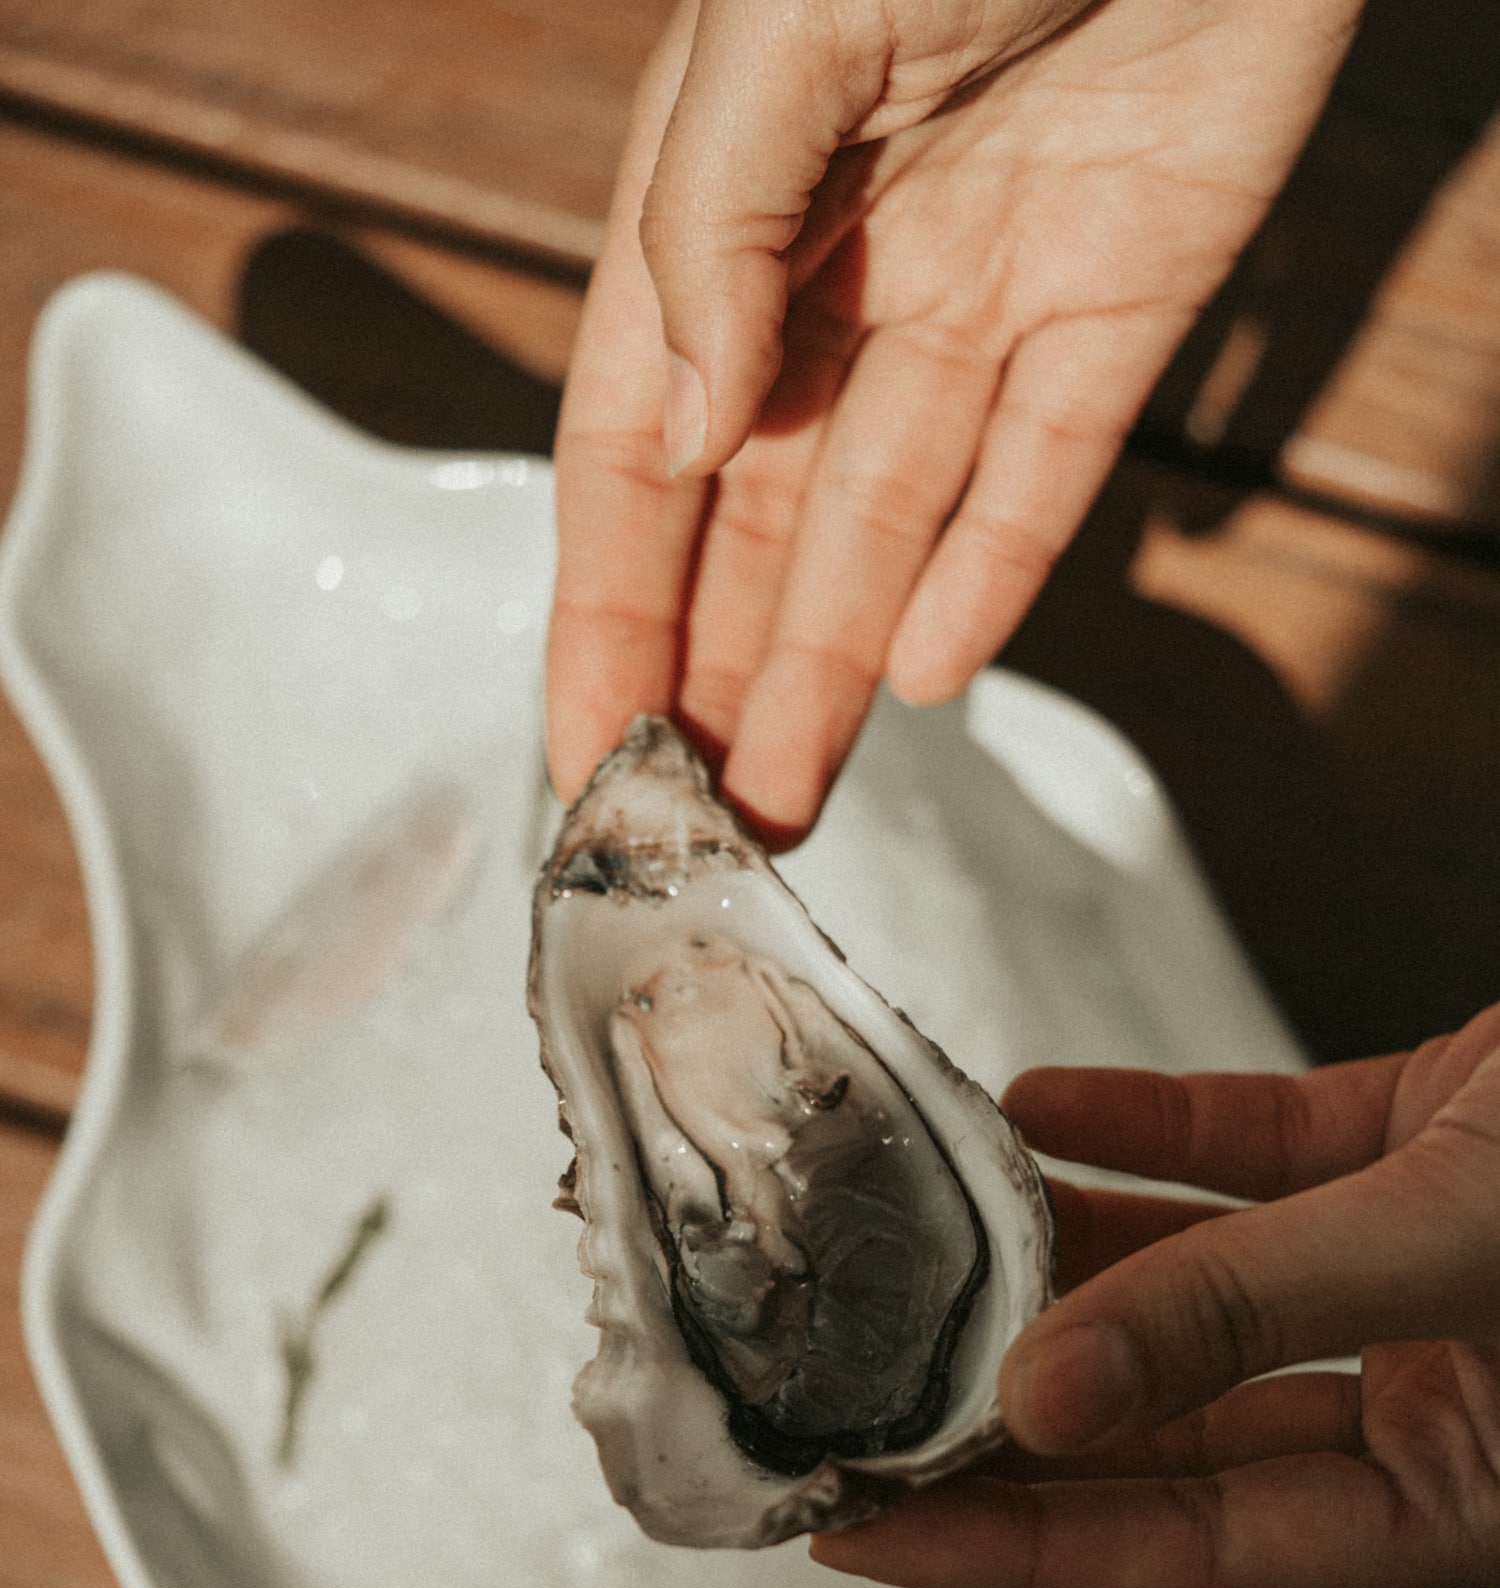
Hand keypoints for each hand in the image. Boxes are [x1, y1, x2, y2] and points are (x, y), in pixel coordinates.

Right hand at [546, 0, 1361, 838]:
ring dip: (831, 665)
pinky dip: (990, 570)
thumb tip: (675, 437)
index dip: (603, 608)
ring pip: (887, 521)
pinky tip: (927, 675)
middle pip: (753, 521)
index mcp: (722, 207)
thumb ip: (711, 227)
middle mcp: (836, 272)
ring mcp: (982, 292)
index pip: (631, 453)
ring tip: (786, 801)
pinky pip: (1046, 469)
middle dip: (715, 674)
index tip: (586, 747)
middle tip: (696, 824)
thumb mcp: (782, 17)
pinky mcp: (1122, 300)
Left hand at [811, 1002, 1499, 1587]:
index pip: (1198, 1557)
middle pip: (1175, 1429)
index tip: (866, 1532)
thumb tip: (1047, 1393)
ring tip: (927, 1240)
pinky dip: (1145, 1132)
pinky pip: (1248, 1154)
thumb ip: (1252, 1306)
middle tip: (856, 1392)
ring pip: (1198, 1284)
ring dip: (1065, 1255)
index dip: (1019, 1551)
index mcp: (1462, 1492)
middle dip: (1010, 1406)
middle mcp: (1426, 1397)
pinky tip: (1040, 1110)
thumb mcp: (1454, 1243)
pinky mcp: (1409, 1149)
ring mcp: (1409, 1271)